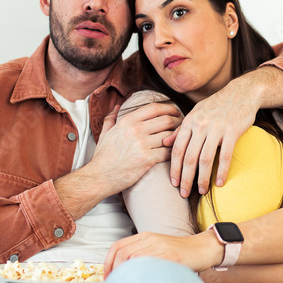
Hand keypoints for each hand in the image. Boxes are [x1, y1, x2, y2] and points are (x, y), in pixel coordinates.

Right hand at [55, 102, 181, 219]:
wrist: (99, 177)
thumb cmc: (103, 157)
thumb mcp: (105, 133)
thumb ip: (112, 117)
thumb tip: (117, 105)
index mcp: (127, 121)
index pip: (154, 108)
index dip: (169, 108)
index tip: (176, 112)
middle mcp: (136, 130)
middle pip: (166, 120)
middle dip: (178, 122)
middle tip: (183, 127)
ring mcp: (142, 144)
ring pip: (170, 136)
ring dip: (178, 138)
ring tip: (182, 140)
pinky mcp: (147, 159)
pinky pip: (168, 152)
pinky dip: (174, 152)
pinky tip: (176, 154)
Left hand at [105, 230, 219, 275]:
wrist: (203, 248)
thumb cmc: (180, 253)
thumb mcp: (158, 249)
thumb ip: (142, 256)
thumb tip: (124, 275)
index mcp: (145, 237)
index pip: (117, 246)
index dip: (108, 263)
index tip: (107, 278)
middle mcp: (150, 239)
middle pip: (122, 254)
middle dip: (115, 272)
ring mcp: (161, 247)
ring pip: (133, 259)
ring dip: (126, 275)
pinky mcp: (172, 256)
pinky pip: (151, 265)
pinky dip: (142, 276)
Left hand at [166, 85, 256, 197]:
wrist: (241, 93)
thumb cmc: (216, 105)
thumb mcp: (195, 113)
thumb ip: (181, 129)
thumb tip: (165, 142)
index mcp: (190, 121)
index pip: (177, 149)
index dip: (174, 168)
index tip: (173, 183)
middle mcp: (201, 125)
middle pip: (189, 157)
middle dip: (185, 178)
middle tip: (184, 193)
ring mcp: (217, 128)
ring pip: (205, 159)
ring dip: (203, 178)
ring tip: (202, 191)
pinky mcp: (232, 132)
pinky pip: (225, 155)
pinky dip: (222, 171)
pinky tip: (219, 182)